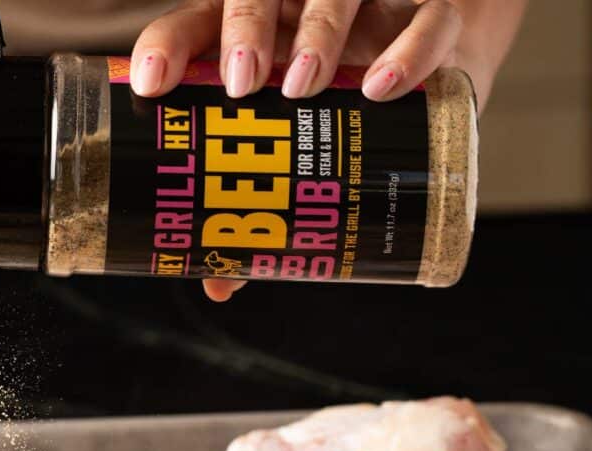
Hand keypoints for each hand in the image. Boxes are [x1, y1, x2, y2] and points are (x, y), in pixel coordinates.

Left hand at [130, 0, 524, 301]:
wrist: (438, 72)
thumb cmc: (341, 112)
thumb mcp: (296, 149)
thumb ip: (257, 205)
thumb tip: (223, 282)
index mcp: (244, 36)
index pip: (193, 25)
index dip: (167, 46)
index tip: (152, 85)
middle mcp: (295, 8)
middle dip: (244, 33)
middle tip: (242, 86)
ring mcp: (363, 3)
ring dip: (316, 34)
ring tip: (306, 86)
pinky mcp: (429, 13)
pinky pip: (426, 17)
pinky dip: (409, 49)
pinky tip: (386, 87)